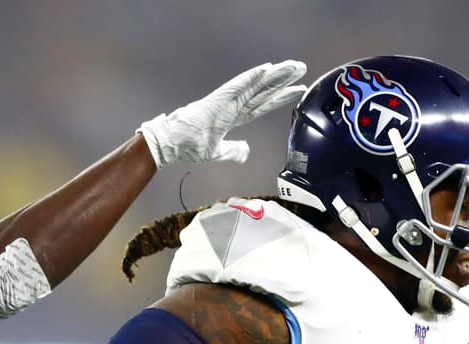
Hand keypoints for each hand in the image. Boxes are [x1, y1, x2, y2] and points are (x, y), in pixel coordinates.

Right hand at [139, 60, 307, 169]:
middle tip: (301, 68)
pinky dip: (251, 78)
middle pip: (263, 92)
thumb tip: (247, 149)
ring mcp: (225, 102)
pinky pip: (237, 88)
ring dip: (274, 76)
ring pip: (255, 86)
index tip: (297, 91)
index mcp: (232, 117)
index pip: (262, 105)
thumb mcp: (216, 153)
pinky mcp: (217, 101)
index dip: (280, 98)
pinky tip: (266, 69)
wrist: (167, 145)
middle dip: (283, 81)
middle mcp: (232, 106)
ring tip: (293, 66)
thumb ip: (233, 151)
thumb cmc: (186, 146)